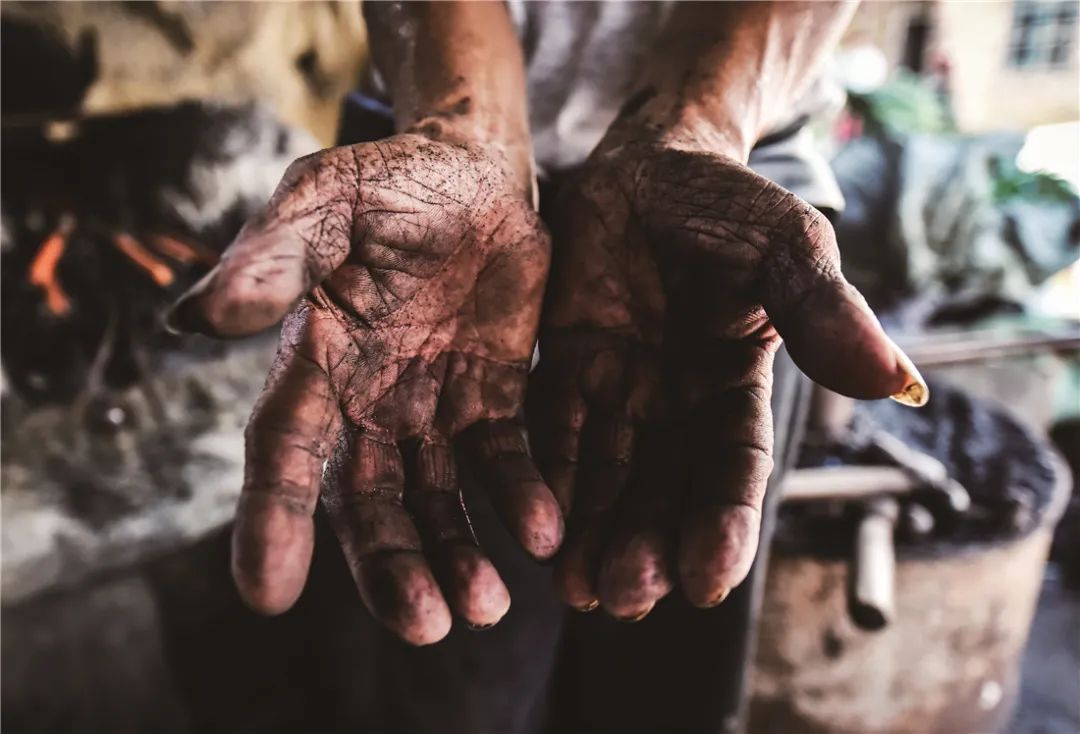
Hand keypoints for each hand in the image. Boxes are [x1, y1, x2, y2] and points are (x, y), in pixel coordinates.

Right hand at [169, 134, 561, 644]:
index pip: (283, 452)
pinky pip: (507, 461)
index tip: (269, 595)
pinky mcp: (494, 400)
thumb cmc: (387, 183)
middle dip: (393, 565)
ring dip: (458, 555)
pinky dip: (522, 498)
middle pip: (369, 502)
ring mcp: (433, 407)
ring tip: (486, 605)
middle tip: (428, 625)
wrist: (474, 172)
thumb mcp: (327, 202)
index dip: (272, 520)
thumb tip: (199, 318)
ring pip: (438, 500)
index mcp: (313, 362)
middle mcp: (366, 402)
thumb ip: (273, 256)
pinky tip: (545, 533)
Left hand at [530, 140, 925, 618]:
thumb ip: (824, 313)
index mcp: (735, 383)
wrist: (651, 162)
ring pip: (605, 474)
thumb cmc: (730, 202)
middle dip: (645, 545)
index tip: (706, 581)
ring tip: (576, 591)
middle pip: (662, 488)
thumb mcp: (786, 248)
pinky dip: (546, 477)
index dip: (722, 524)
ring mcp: (617, 386)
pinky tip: (535, 526)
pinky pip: (552, 429)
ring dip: (592, 531)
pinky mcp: (562, 366)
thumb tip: (896, 382)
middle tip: (623, 598)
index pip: (734, 467)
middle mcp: (676, 400)